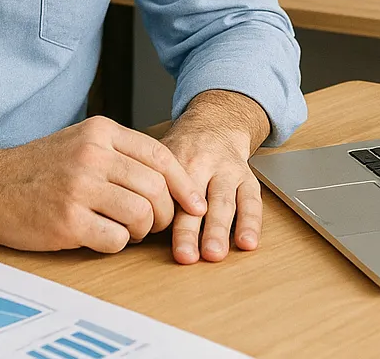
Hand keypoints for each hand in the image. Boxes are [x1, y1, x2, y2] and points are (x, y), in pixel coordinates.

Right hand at [0, 115, 207, 253]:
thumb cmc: (40, 167)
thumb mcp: (81, 141)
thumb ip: (120, 152)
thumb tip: (170, 179)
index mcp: (100, 131)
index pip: (160, 155)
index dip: (183, 183)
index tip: (193, 204)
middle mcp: (92, 155)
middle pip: (155, 188)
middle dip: (163, 213)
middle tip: (151, 224)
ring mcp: (79, 187)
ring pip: (140, 214)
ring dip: (140, 230)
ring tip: (126, 230)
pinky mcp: (67, 220)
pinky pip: (115, 240)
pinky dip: (116, 244)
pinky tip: (101, 236)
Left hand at [160, 91, 269, 263]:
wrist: (217, 123)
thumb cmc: (183, 149)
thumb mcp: (162, 156)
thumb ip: (150, 184)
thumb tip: (127, 223)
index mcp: (178, 159)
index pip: (172, 193)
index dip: (170, 221)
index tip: (169, 247)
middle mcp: (204, 163)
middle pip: (198, 199)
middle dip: (194, 230)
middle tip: (190, 256)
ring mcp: (228, 170)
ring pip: (225, 200)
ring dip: (220, 229)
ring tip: (215, 254)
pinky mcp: (247, 177)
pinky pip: (252, 200)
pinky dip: (251, 222)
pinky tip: (248, 243)